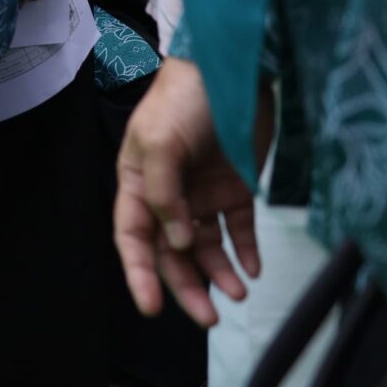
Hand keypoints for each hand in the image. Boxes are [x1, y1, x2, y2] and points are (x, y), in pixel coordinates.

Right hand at [113, 57, 259, 325]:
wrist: (232, 68)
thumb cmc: (184, 99)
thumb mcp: (161, 141)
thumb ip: (163, 194)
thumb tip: (177, 243)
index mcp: (138, 182)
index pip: (133, 238)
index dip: (140, 274)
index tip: (151, 308)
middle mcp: (168, 194)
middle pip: (172, 252)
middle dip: (187, 286)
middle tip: (208, 318)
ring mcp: (202, 192)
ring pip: (206, 247)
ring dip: (219, 273)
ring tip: (237, 293)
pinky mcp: (235, 188)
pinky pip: (238, 229)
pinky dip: (245, 252)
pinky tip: (252, 269)